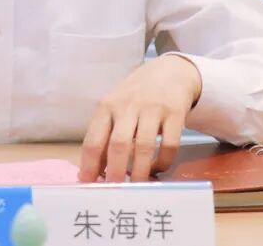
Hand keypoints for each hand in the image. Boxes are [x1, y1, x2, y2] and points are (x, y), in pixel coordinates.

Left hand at [78, 54, 201, 182]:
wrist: (169, 72)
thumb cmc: (136, 95)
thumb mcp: (115, 107)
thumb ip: (105, 134)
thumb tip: (95, 170)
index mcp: (107, 106)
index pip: (93, 139)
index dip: (89, 164)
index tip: (88, 183)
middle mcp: (128, 106)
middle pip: (118, 143)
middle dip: (114, 171)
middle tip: (114, 191)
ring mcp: (152, 109)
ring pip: (143, 146)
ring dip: (139, 171)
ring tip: (136, 185)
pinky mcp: (175, 114)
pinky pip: (169, 144)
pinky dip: (163, 162)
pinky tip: (157, 169)